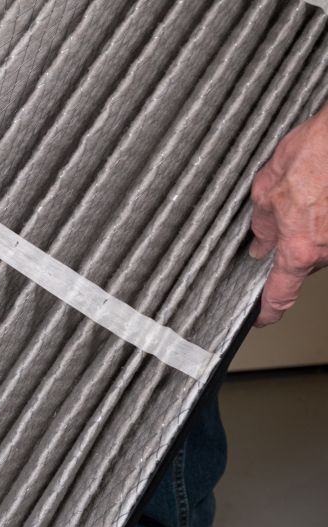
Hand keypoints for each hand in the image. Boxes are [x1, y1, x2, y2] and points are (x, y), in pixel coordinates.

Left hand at [249, 107, 327, 325]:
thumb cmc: (315, 154)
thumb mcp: (267, 190)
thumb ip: (261, 224)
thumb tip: (259, 243)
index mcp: (299, 248)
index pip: (280, 295)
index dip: (267, 311)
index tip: (259, 318)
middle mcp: (327, 251)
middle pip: (298, 266)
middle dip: (285, 251)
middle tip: (280, 221)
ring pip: (317, 248)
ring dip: (307, 232)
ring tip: (304, 198)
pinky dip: (322, 221)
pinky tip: (318, 197)